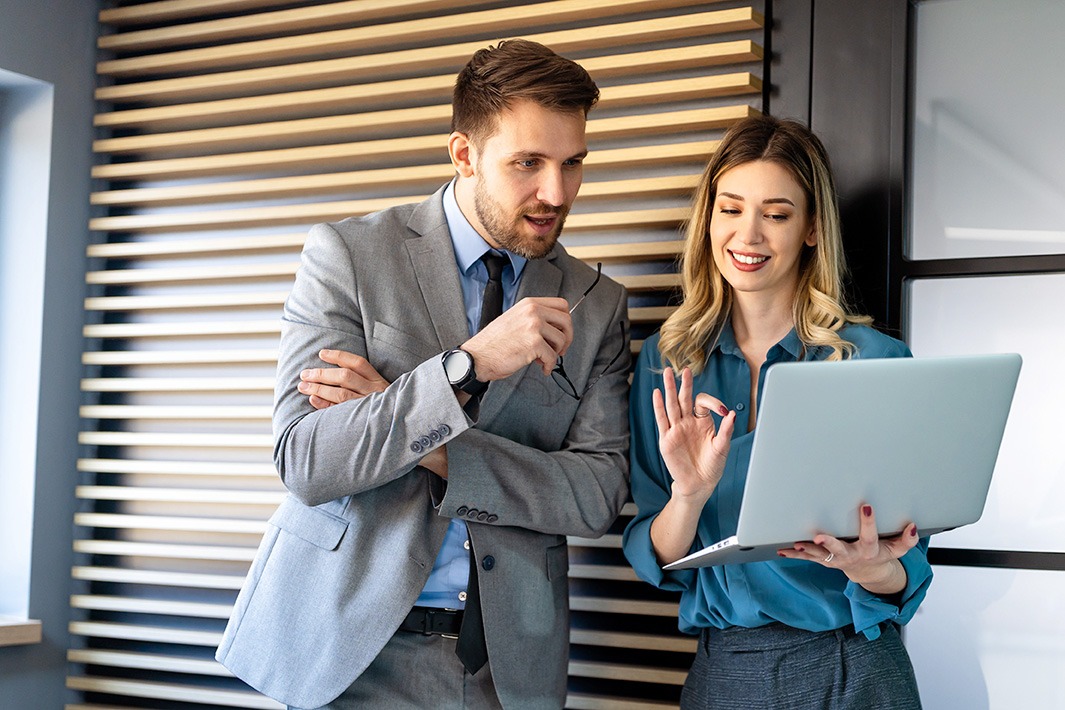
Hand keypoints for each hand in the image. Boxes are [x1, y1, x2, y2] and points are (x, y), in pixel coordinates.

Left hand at [297, 349, 448, 478]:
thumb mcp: (389, 396)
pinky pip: (342, 413)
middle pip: (345, 377)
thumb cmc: (400, 416)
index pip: (358, 363)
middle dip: (322, 373)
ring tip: (302, 386)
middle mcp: (377, 393)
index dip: (339, 356)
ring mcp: (372, 409)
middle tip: (304, 373)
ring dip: (319, 389)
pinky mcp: (367, 424)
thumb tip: (344, 378)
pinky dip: (325, 407)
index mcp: (382, 383)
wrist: (419, 441)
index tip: (322, 353)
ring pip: (341, 394)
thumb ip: (370, 387)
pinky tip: (313, 402)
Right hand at [461, 297, 572, 379]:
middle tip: (559, 349)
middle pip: (566, 321)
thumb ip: (534, 318)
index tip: (561, 332)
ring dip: (556, 353)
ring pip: (562, 339)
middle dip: (566, 338)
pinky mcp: (534, 343)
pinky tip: (542, 367)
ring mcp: (533, 326)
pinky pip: (552, 357)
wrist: (478, 357)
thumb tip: (555, 328)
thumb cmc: (493, 343)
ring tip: (544, 359)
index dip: (565, 321)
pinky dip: (549, 366)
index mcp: (529, 304)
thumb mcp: (514, 319)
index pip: (562, 305)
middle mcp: (532, 311)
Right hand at [654, 367, 735, 501]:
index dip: (712, 402)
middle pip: (684, 398)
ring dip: (669, 389)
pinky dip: (659, 406)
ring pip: (671, 405)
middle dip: (684, 384)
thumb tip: (732, 413)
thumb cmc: (712, 466)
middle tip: (684, 369)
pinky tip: (657, 393)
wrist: (699, 484)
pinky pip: (662, 420)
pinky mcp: (666, 439)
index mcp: (702, 422)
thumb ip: (726, 430)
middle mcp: (688, 422)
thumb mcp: (722, 447)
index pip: (702, 402)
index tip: (722, 411)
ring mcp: (676, 429)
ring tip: (667, 373)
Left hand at [778, 504, 918, 594]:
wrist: (868, 572)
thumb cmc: (881, 554)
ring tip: (795, 544)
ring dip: (806, 551)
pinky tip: (783, 549)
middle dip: (828, 544)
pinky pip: (808, 558)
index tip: (866, 506)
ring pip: (819, 556)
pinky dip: (795, 554)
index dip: (868, 522)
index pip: (870, 536)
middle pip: (839, 550)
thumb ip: (906, 540)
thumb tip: (912, 526)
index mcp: (869, 550)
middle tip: (817, 537)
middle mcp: (850, 556)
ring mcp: (835, 560)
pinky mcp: (824, 560)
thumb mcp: (897, 550)